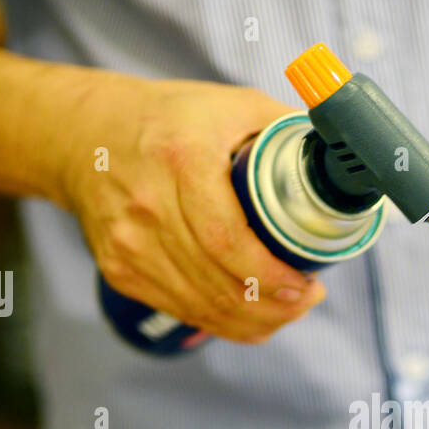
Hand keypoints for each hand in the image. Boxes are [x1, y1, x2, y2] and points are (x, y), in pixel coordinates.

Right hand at [60, 76, 324, 342]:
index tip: (307, 285)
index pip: (227, 240)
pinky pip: (183, 312)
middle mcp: (146, 206)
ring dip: (255, 321)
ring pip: (203, 308)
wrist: (87, 137)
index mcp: (179, 159)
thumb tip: (342, 163)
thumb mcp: (232, 105)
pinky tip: (252, 316)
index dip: (271, 276)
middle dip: (275, 306)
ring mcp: (128, 245)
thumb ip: (286, 131)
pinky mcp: (120, 271)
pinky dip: (224, 323)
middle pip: (219, 284)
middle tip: (308, 299)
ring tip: (289, 309)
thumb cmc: (171, 120)